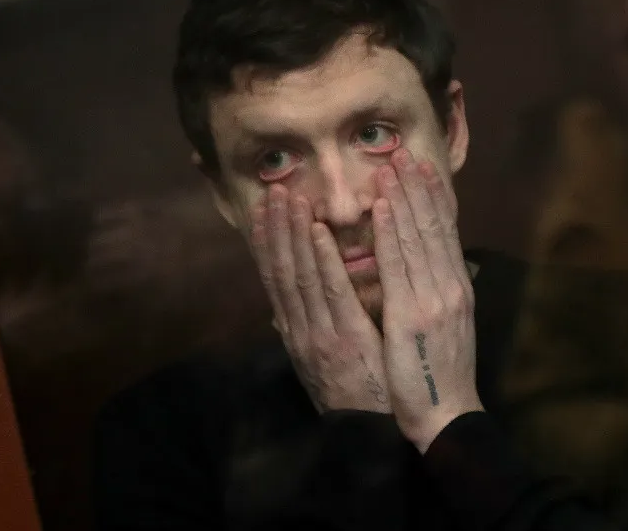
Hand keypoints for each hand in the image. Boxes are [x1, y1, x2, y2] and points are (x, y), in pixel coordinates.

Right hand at [251, 185, 389, 413]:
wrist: (368, 435)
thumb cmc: (350, 396)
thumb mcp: (316, 366)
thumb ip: (303, 333)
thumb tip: (284, 312)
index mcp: (295, 334)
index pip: (274, 281)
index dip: (265, 245)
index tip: (259, 214)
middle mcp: (300, 330)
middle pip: (282, 271)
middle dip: (276, 230)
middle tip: (274, 192)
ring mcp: (321, 333)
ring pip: (301, 276)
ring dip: (294, 234)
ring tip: (290, 199)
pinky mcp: (347, 338)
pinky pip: (333, 294)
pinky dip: (323, 261)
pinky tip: (319, 234)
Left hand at [373, 149, 482, 451]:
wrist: (445, 413)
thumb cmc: (438, 372)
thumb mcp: (444, 325)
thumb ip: (433, 292)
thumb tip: (424, 264)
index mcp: (455, 288)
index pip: (444, 233)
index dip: (432, 198)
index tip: (421, 168)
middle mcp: (449, 286)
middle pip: (433, 227)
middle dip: (417, 188)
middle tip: (403, 153)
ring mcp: (434, 298)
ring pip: (416, 237)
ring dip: (402, 198)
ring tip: (389, 166)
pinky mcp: (414, 314)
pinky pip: (399, 266)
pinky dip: (390, 233)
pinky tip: (380, 208)